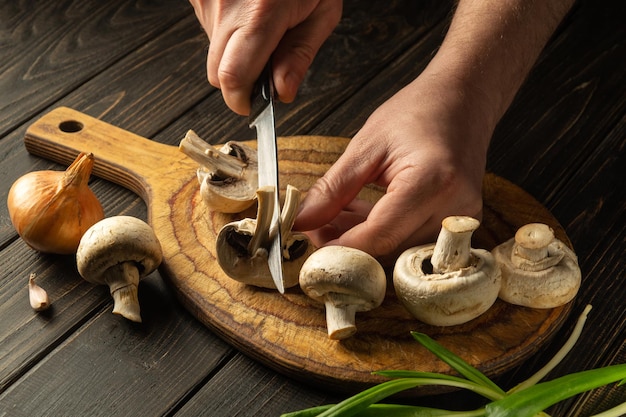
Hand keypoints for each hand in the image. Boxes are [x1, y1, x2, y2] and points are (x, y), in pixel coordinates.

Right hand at [189, 0, 341, 114]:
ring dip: (235, 52)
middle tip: (265, 67)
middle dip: (239, 81)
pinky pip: (208, 27)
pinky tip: (247, 12)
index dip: (241, 101)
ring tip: (261, 26)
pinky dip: (227, 30)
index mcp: (261, 14)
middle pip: (216, 72)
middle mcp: (226, 5)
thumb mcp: (322, 11)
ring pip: (212, 50)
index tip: (253, 106)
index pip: (233, 77)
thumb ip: (300, 55)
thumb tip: (281, 93)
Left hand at [293, 71, 494, 262]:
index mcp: (432, 182)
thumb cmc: (420, 112)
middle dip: (345, 246)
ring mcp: (461, 221)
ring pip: (397, 252)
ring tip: (336, 213)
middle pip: (388, 251)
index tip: (307, 242)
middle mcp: (454, 209)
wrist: (464, 100)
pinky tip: (359, 214)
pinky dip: (381, 235)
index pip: (379, 235)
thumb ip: (332, 188)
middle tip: (315, 225)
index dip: (338, 248)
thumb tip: (301, 219)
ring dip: (361, 242)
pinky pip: (411, 243)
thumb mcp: (367, 144)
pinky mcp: (458, 227)